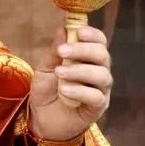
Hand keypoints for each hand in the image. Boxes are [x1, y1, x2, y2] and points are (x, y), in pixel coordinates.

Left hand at [28, 26, 112, 141]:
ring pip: (102, 75)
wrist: (41, 118)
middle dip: (83, 50)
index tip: (79, 31)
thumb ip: (54, 51)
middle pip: (103, 55)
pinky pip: (96, 97)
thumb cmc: (46, 90)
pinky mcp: (97, 108)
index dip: (93, 34)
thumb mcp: (45, 67)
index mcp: (87, 58)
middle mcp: (98, 72)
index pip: (99, 42)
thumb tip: (63, 28)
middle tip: (62, 51)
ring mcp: (100, 90)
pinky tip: (65, 90)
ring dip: (80, 70)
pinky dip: (80, 91)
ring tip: (59, 73)